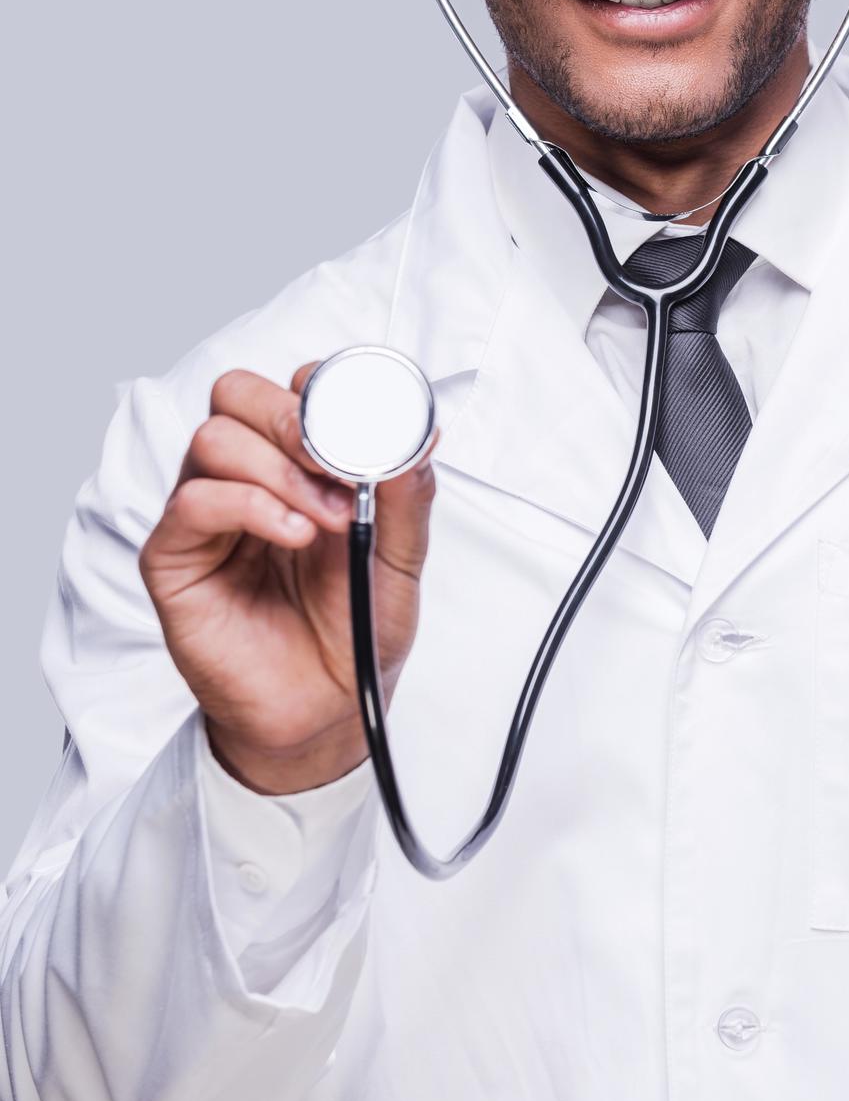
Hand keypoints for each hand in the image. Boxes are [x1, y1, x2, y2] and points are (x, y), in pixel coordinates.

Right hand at [139, 361, 437, 792]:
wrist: (326, 711)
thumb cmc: (354, 632)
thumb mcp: (402, 559)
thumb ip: (408, 494)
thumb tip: (419, 431)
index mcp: (298, 465)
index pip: (290, 389)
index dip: (324, 389)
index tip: (367, 421)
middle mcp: (246, 477)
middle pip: (237, 393)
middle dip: (293, 416)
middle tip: (338, 461)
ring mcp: (207, 515)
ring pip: (213, 438)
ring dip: (279, 468)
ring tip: (328, 518)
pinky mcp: (177, 559)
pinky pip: (193, 501)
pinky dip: (250, 504)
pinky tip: (295, 537)